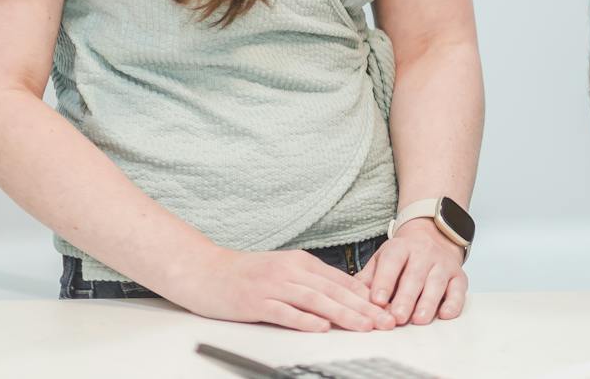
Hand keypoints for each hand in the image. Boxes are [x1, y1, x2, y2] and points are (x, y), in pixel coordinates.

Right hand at [164, 246, 397, 332]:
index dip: (366, 296)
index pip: (340, 280)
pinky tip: (321, 327)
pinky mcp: (255, 301)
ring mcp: (272, 286)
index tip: (386, 309)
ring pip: (316, 300)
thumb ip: (310, 281)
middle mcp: (290, 271)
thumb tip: (341, 296)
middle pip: (334, 291)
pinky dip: (304, 320)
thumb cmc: (244, 274)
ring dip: (343, 314)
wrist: (204, 270)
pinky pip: (284, 311)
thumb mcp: (283, 270)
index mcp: (300, 262)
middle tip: (385, 321)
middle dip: (363, 308)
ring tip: (364, 326)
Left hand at [360, 218, 467, 324]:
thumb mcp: (381, 259)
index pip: (392, 262)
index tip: (377, 301)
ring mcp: (443, 264)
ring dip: (428, 302)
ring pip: (436, 282)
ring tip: (418, 320)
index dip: (384, 281)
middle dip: (406, 297)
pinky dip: (454, 302)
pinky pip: (459, 289)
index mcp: (400, 248)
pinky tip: (445, 314)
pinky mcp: (459, 276)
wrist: (433, 238)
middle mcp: (424, 253)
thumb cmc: (402, 257)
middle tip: (397, 317)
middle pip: (414, 275)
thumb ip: (368, 277)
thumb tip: (350, 297)